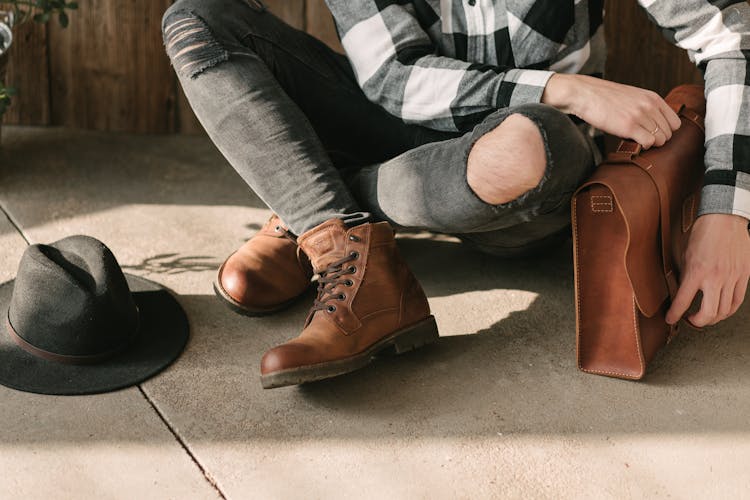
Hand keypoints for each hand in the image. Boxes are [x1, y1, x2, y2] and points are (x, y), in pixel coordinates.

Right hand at [542, 74, 681, 149]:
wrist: (585, 94)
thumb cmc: (604, 98)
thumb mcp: (632, 96)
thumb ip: (646, 107)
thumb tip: (654, 125)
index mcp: (653, 98)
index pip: (675, 122)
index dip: (665, 131)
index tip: (653, 134)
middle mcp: (649, 106)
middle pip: (668, 133)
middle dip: (657, 139)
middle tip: (642, 139)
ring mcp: (640, 116)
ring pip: (660, 139)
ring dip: (649, 144)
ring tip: (635, 140)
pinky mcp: (629, 127)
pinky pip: (648, 142)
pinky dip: (642, 146)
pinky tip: (631, 141)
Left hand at [666, 214, 749, 326]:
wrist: (725, 219)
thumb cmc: (702, 233)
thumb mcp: (684, 255)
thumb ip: (684, 276)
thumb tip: (682, 293)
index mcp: (696, 272)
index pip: (682, 302)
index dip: (674, 314)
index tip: (670, 319)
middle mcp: (715, 278)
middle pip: (708, 314)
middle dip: (696, 322)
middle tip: (689, 320)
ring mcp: (732, 278)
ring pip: (724, 311)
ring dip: (712, 318)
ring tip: (704, 316)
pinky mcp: (744, 276)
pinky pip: (737, 301)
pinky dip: (728, 310)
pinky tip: (721, 310)